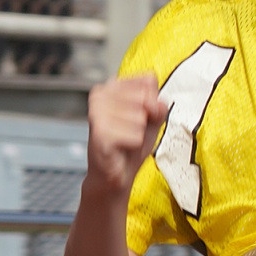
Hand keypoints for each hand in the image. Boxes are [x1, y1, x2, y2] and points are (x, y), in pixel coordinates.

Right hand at [85, 72, 167, 196]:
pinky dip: (134, 145)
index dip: (152, 104)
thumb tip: (155, 104)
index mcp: (112, 85)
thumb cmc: (131, 143)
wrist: (116, 173)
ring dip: (138, 135)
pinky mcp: (99, 132)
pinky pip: (136, 136)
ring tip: (124, 140)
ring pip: (141, 118)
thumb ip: (159, 105)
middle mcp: (100, 94)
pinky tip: (121, 148)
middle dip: (145, 120)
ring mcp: (97, 112)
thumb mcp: (153, 118)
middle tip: (130, 132)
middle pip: (146, 99)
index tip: (138, 117)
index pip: (149, 81)